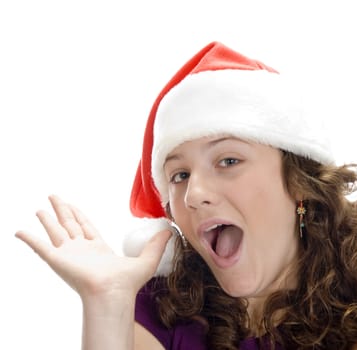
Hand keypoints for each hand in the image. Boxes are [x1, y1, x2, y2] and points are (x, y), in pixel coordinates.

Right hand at [15, 195, 170, 299]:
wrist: (113, 292)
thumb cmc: (128, 282)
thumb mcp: (147, 258)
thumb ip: (157, 244)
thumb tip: (170, 231)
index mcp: (98, 249)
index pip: (86, 227)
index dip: (79, 215)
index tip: (73, 205)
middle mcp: (81, 250)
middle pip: (69, 225)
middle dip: (62, 211)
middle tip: (54, 196)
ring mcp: (68, 254)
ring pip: (55, 231)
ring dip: (47, 219)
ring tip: (40, 208)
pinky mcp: (57, 259)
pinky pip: (39, 246)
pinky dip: (29, 239)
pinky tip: (19, 231)